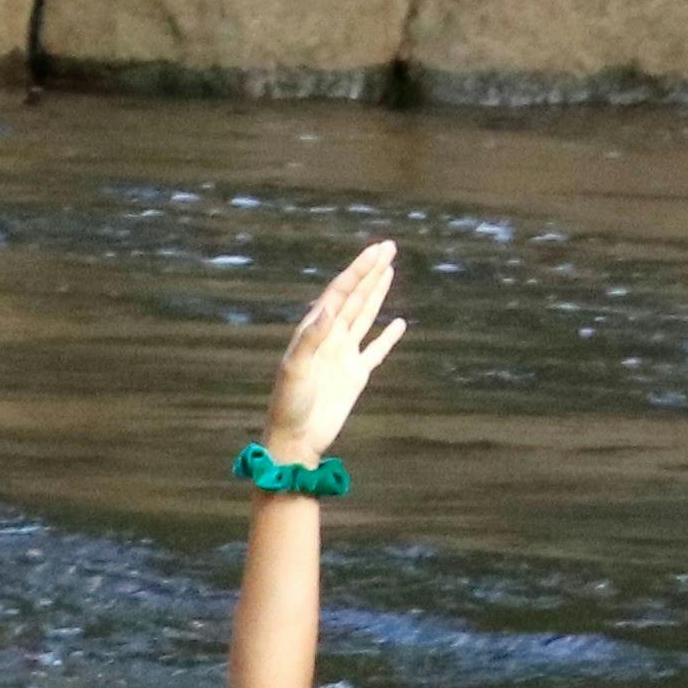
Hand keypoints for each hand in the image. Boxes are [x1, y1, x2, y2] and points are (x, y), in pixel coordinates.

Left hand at [255, 237, 402, 469]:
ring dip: (377, 293)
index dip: (358, 270)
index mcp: (314, 331)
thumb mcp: (293, 370)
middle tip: (389, 247)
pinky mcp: (355, 376)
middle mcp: (330, 338)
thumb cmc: (287, 405)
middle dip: (371, 272)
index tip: (376, 251)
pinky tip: (400, 323)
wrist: (295, 439)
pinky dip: (388, 337)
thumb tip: (329, 309)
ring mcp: (344, 355)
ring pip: (365, 316)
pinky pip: (376, 351)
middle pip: (354, 297)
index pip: (340, 292)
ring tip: (390, 270)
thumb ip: (310, 339)